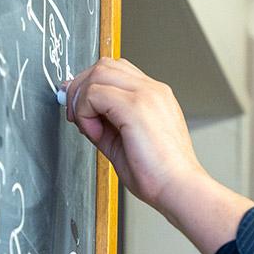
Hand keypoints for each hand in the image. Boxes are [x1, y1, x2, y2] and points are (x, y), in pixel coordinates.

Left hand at [64, 58, 253, 253]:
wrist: (178, 188)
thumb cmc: (158, 174)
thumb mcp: (122, 142)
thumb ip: (103, 124)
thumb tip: (79, 114)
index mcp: (154, 95)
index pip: (115, 70)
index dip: (91, 86)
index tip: (81, 112)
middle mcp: (152, 89)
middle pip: (104, 64)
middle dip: (80, 87)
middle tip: (75, 116)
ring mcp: (147, 94)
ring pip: (98, 72)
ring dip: (82, 98)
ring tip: (87, 126)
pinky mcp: (136, 106)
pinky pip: (94, 93)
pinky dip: (85, 112)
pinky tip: (95, 134)